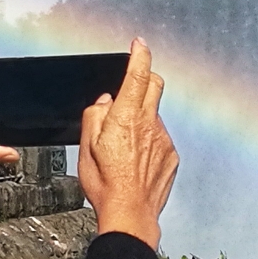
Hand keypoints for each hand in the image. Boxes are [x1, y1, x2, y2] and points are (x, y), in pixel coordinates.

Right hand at [79, 38, 178, 248]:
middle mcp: (149, 124)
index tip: (139, 44)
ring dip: (143, 118)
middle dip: (145, 79)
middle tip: (132, 87)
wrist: (130, 213)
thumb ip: (95, 115)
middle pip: (155, 85)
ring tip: (126, 144)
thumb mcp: (86, 146)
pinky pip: (161, 138)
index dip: (139, 55)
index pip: (137, 75)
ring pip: (156, 115)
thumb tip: (105, 101)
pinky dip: (150, 140)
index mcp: (125, 117)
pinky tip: (136, 160)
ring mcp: (163, 140)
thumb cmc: (105, 184)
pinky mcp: (172, 156)